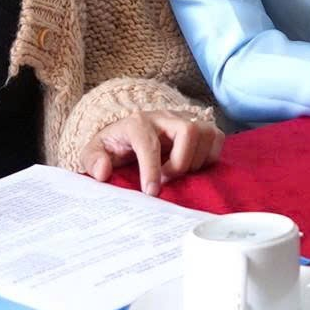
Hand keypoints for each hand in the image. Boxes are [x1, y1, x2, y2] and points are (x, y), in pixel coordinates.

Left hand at [87, 110, 222, 193]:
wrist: (128, 132)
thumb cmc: (114, 145)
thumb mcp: (93, 152)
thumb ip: (92, 160)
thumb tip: (103, 172)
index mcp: (137, 123)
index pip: (149, 143)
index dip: (151, 169)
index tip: (152, 193)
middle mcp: (165, 117)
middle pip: (188, 131)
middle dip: (180, 163)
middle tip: (166, 179)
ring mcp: (185, 118)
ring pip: (206, 134)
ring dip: (194, 161)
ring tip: (176, 173)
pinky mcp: (200, 125)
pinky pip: (217, 139)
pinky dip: (208, 157)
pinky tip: (190, 166)